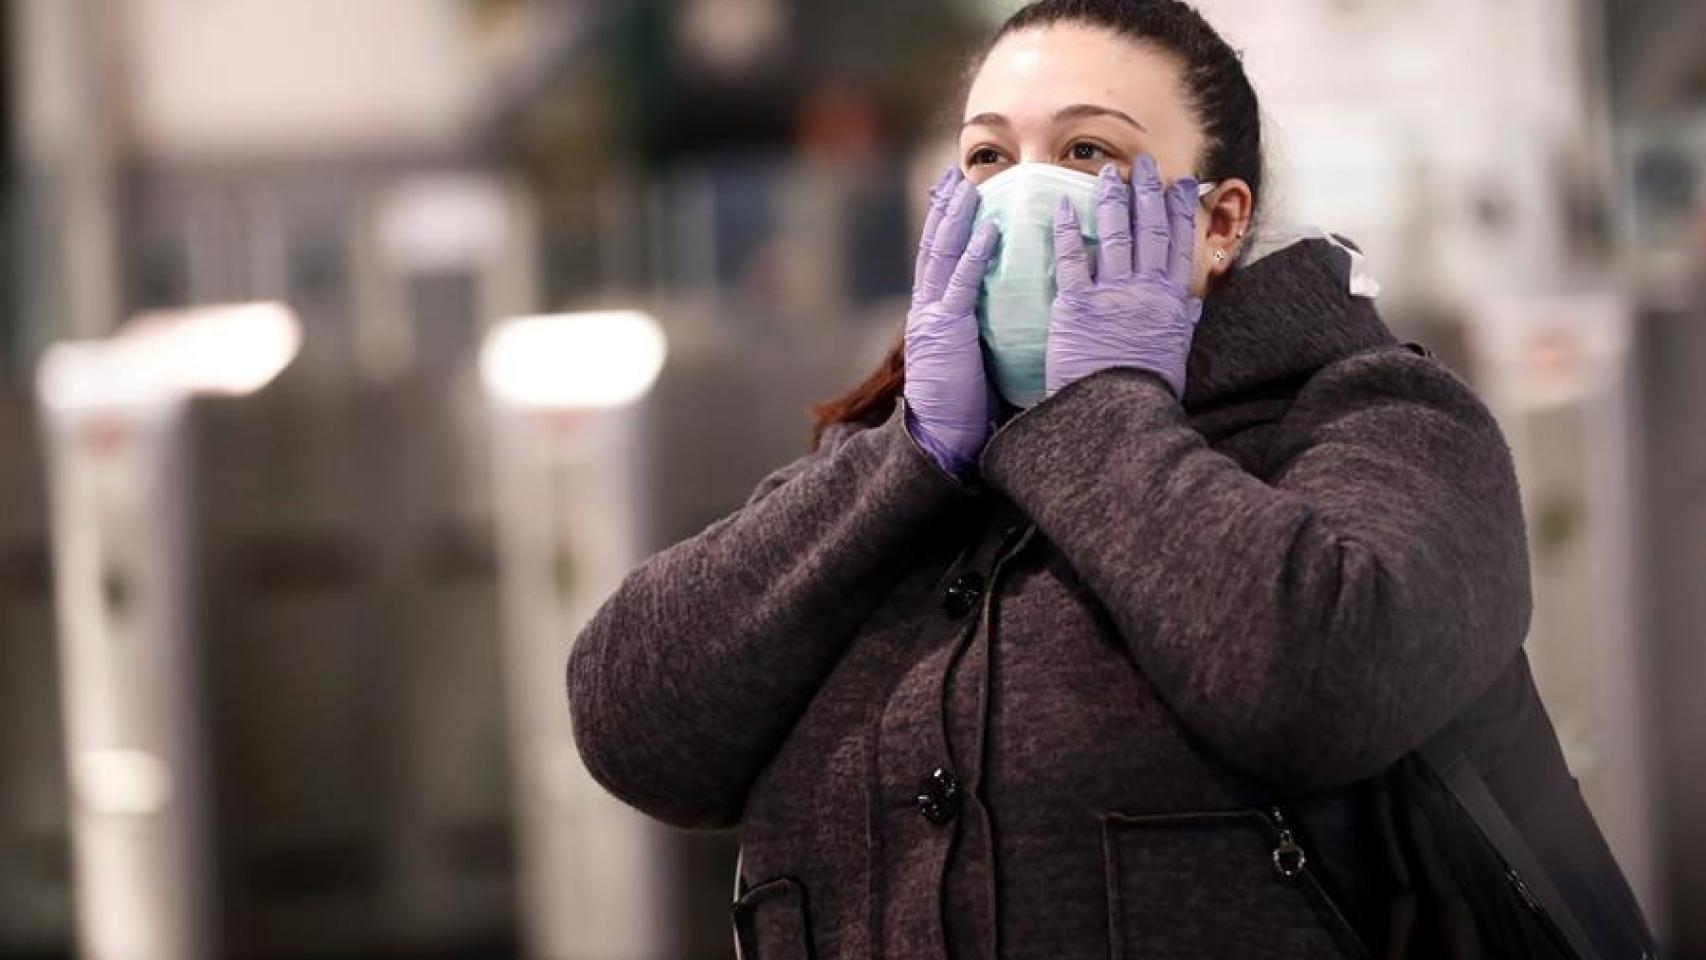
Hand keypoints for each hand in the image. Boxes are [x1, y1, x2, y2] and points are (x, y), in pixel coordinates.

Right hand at [904, 166, 1000, 477]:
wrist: (941, 440)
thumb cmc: (965, 408)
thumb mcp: (972, 359)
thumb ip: (982, 330)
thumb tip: (1012, 311)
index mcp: (933, 315)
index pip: (938, 259)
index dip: (946, 224)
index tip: (956, 194)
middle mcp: (927, 309)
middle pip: (935, 245)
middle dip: (945, 208)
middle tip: (955, 175)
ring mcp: (933, 318)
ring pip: (942, 254)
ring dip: (956, 217)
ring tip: (969, 186)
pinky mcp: (946, 332)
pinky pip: (960, 285)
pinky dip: (973, 255)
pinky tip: (988, 230)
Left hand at [1046, 155, 1201, 400]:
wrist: (1115, 414)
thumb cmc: (1145, 391)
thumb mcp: (1175, 355)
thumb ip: (1182, 323)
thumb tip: (1193, 303)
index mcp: (1171, 301)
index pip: (1179, 244)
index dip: (1181, 210)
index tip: (1183, 184)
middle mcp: (1145, 290)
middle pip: (1150, 230)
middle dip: (1148, 192)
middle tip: (1144, 164)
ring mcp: (1112, 294)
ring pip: (1116, 235)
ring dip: (1113, 200)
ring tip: (1108, 172)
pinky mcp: (1076, 305)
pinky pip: (1072, 260)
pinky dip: (1070, 230)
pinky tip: (1066, 205)